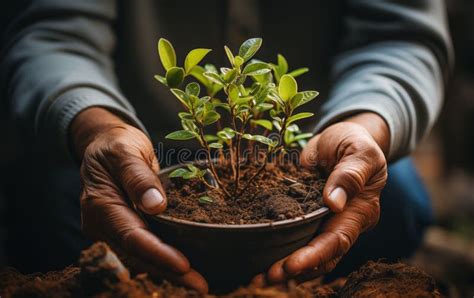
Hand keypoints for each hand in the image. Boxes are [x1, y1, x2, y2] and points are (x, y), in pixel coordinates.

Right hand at [70, 107, 207, 292]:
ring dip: (168, 271)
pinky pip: (143, 249)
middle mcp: (102, 224)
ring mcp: (112, 229)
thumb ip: (138, 177)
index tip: (184, 265)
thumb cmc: (116, 145)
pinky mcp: (124, 229)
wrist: (105, 144)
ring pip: (141, 257)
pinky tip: (186, 268)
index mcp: (100, 205)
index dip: (158, 253)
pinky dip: (163, 260)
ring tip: (198, 283)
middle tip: (200, 286)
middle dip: (169, 272)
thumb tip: (156, 205)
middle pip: (138, 255)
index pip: (132, 237)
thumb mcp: (126, 151)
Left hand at [252, 112, 388, 284]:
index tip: (291, 265)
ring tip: (256, 277)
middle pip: (320, 256)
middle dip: (293, 269)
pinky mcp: (306, 217)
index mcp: (359, 211)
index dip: (314, 255)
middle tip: (265, 278)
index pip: (337, 240)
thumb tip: (335, 201)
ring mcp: (323, 223)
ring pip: (306, 253)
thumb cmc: (354, 143)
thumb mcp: (359, 151)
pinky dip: (278, 251)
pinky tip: (257, 260)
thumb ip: (350, 173)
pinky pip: (294, 238)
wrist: (340, 139)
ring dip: (283, 267)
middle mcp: (341, 224)